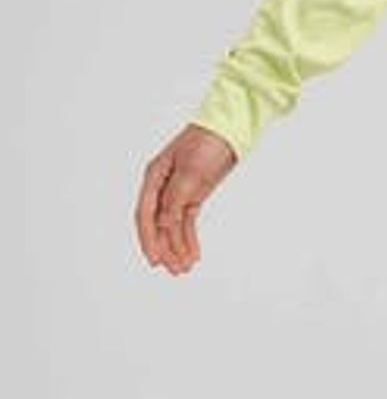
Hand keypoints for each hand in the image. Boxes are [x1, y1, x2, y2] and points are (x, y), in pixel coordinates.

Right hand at [135, 125, 237, 274]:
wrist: (230, 129)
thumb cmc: (207, 142)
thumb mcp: (190, 171)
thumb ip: (175, 199)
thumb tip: (163, 225)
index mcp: (154, 177)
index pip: (145, 214)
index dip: (148, 239)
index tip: (155, 259)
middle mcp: (162, 186)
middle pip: (157, 224)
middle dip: (164, 248)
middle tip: (173, 270)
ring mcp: (178, 191)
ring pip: (173, 226)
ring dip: (177, 247)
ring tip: (185, 268)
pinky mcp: (194, 195)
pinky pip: (187, 221)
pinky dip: (189, 237)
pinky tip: (193, 253)